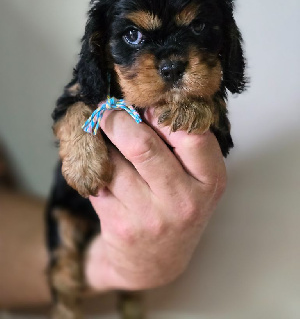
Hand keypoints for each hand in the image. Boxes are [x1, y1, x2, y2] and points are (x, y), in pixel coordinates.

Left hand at [85, 108, 225, 290]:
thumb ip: (181, 144)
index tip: (145, 106)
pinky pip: (98, 181)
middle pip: (142, 145)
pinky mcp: (121, 226)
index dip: (162, 114)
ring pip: (113, 162)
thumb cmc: (177, 208)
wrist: (155, 262)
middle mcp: (184, 201)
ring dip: (102, 143)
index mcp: (210, 181)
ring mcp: (151, 217)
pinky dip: (93, 166)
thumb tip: (144, 101)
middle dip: (117, 119)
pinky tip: (98, 166)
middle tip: (107, 110)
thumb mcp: (196, 180)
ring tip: (101, 136)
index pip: (190, 134)